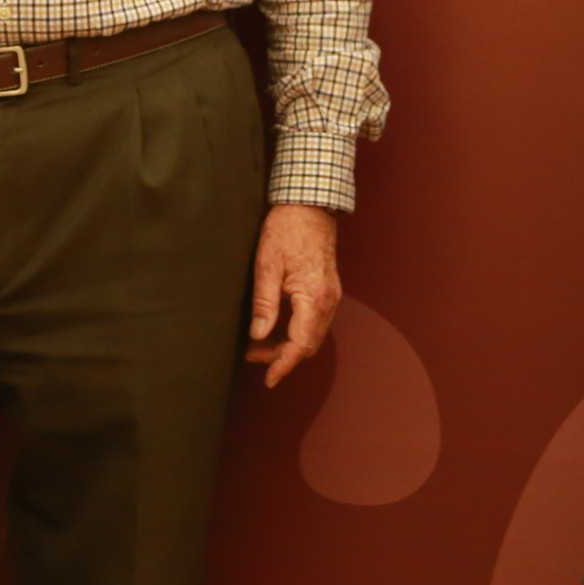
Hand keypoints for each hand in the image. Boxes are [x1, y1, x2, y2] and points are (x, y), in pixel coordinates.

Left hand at [246, 205, 340, 388]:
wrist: (309, 205)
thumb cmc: (286, 230)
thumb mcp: (267, 265)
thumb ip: (264, 303)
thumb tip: (258, 336)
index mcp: (314, 297)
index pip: (300, 345)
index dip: (283, 365)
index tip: (268, 380)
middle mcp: (328, 301)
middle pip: (308, 345)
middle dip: (282, 357)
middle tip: (252, 356)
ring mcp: (331, 295)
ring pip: (313, 335)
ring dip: (289, 345)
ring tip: (259, 344)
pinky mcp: (328, 290)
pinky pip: (315, 322)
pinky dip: (297, 332)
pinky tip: (277, 328)